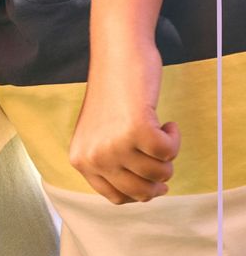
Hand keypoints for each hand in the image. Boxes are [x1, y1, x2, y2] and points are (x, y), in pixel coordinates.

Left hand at [70, 42, 179, 203]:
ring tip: (160, 133)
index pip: (116, 197)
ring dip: (168, 155)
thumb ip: (112, 164)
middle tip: (161, 156)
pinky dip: (174, 138)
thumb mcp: (100, 136)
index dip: (140, 192)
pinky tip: (166, 122)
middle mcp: (93, 157)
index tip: (154, 182)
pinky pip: (169, 152)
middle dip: (159, 179)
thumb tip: (144, 194)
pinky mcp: (137, 130)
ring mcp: (114, 145)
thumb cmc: (112, 96)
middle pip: (140, 192)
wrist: (116, 58)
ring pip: (158, 174)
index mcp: (80, 161)